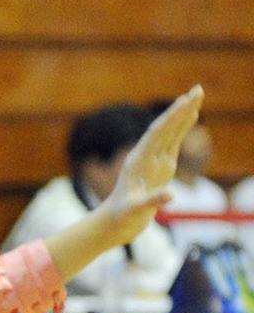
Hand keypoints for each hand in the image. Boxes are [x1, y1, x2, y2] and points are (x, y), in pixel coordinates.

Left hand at [42, 86, 202, 283]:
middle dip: (181, 109)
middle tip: (198, 89)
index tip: (185, 101)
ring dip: (183, 114)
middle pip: (166, 127)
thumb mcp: (134, 212)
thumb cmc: (121, 218)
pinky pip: (173, 143)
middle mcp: (146, 156)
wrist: (114, 224)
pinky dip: (182, 129)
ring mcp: (153, 161)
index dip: (172, 117)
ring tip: (197, 95)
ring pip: (170, 133)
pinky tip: (191, 117)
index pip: (158, 134)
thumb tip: (170, 196)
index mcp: (138, 161)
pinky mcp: (160, 167)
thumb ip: (150, 202)